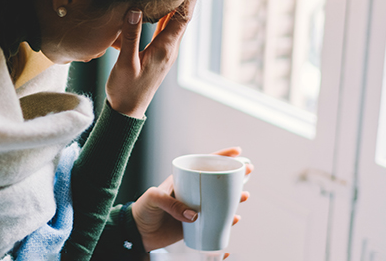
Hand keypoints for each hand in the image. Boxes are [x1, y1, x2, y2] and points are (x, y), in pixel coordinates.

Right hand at [106, 0, 200, 117]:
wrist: (126, 111)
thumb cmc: (126, 89)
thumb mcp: (126, 62)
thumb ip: (131, 35)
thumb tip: (136, 9)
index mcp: (165, 49)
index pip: (182, 18)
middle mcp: (169, 49)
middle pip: (181, 18)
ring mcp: (164, 52)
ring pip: (173, 23)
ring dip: (175, 6)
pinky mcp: (157, 55)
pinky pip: (165, 30)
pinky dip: (164, 16)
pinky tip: (157, 8)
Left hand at [132, 147, 253, 252]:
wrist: (138, 232)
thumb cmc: (143, 210)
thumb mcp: (154, 199)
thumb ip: (172, 204)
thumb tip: (195, 215)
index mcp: (182, 179)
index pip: (203, 163)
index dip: (221, 156)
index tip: (237, 152)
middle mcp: (192, 191)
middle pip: (217, 181)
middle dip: (234, 175)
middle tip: (248, 172)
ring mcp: (195, 207)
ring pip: (220, 200)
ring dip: (234, 197)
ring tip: (244, 195)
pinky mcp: (196, 224)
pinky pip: (215, 220)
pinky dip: (226, 220)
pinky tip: (234, 218)